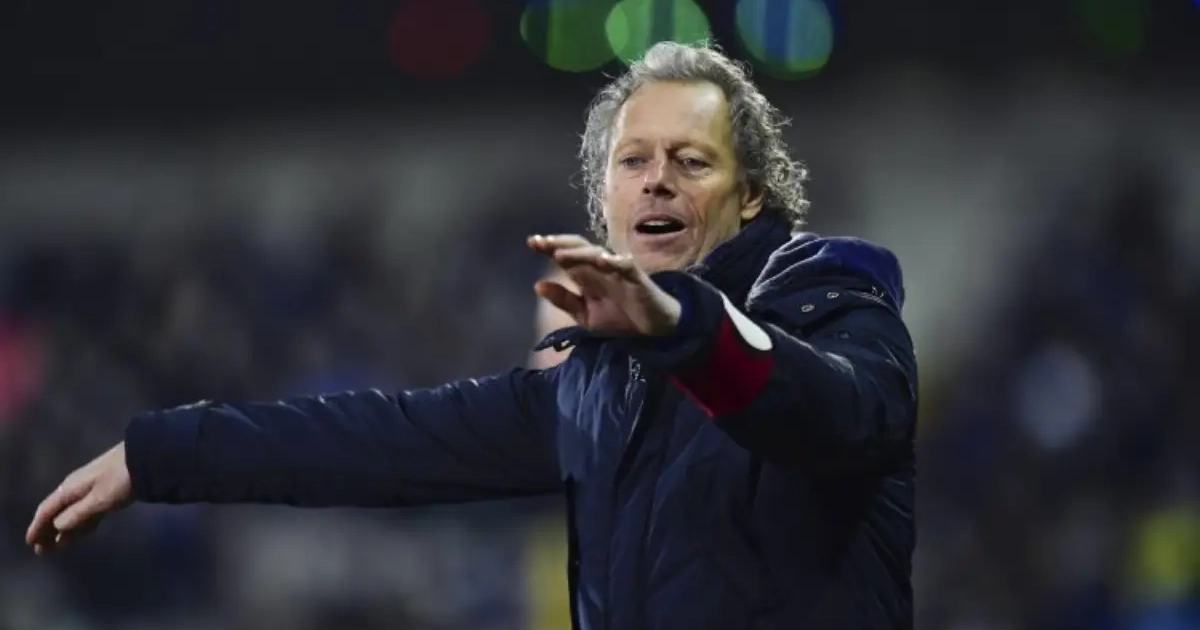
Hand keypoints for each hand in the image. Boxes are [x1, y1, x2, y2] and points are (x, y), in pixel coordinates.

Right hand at [26, 442, 133, 555]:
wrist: (146, 460)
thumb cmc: (120, 479)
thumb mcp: (98, 499)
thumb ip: (77, 513)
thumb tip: (56, 526)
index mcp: (70, 488)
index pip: (47, 510)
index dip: (37, 527)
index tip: (31, 544)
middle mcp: (76, 488)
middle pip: (57, 513)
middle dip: (49, 532)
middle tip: (43, 552)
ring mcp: (92, 490)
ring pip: (73, 514)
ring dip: (65, 531)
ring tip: (58, 548)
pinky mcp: (106, 492)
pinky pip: (88, 512)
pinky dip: (82, 525)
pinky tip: (81, 535)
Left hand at [528, 234, 680, 336]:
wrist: (655, 330)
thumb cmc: (621, 317)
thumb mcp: (586, 315)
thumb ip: (564, 300)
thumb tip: (537, 285)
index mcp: (587, 275)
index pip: (566, 255)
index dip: (550, 247)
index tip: (531, 243)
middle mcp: (601, 268)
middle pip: (579, 248)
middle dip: (560, 244)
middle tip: (541, 243)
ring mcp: (620, 271)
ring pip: (598, 254)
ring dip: (579, 253)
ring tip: (561, 255)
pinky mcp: (638, 278)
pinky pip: (626, 266)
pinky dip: (615, 261)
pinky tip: (603, 260)